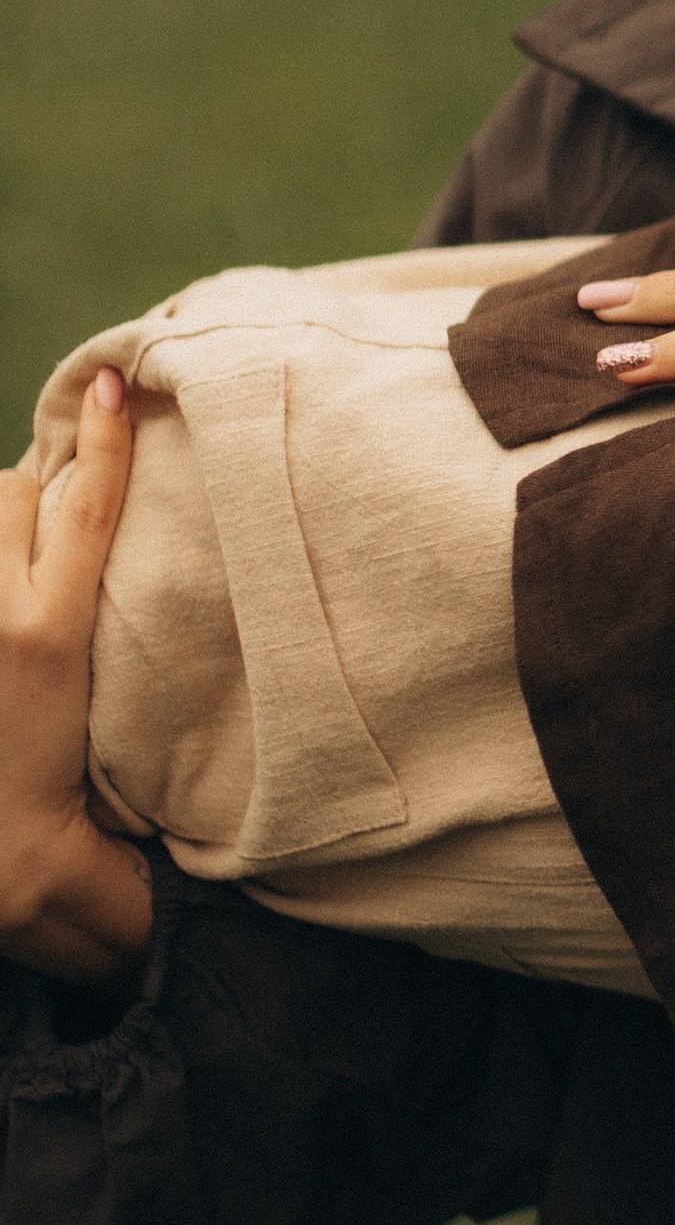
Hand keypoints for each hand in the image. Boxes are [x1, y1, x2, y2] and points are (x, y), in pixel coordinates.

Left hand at [0, 370, 152, 985]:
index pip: (81, 512)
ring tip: (24, 565)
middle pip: (17, 494)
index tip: (113, 383)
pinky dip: (2, 551)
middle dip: (37, 495)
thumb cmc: (77, 775)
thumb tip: (89, 529)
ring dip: (6, 520)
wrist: (8, 841)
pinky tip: (17, 576)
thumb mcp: (105, 684)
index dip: (104, 444)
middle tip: (58, 535)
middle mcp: (1, 618)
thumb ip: (93, 606)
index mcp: (51, 634)